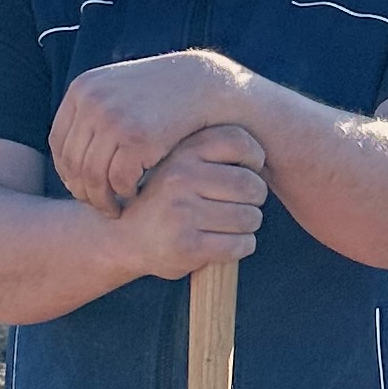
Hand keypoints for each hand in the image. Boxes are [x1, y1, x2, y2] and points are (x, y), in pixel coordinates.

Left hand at [49, 48, 254, 210]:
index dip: (67, 171)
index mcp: (83, 89)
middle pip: (72, 162)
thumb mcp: (120, 91)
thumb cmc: (163, 94)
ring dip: (102, 200)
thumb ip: (94, 113)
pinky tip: (136, 196)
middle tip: (98, 205)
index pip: (59, 142)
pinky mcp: (137, 139)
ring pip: (92, 176)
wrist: (205, 84)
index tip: (82, 187)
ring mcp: (113, 119)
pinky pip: (118, 180)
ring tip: (114, 209)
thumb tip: (67, 155)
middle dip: (82, 191)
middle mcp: (92, 102)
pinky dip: (125, 194)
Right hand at [113, 125, 265, 280]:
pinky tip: (226, 244)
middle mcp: (181, 178)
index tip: (246, 172)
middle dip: (254, 200)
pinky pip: (240, 245)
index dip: (254, 159)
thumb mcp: (180, 163)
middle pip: (252, 186)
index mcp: (183, 152)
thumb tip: (264, 156)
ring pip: (250, 218)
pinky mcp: (187, 246)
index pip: (240, 142)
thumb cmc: (166, 198)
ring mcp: (183, 213)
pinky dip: (241, 246)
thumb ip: (212, 152)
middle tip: (240, 205)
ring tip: (229, 225)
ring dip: (248, 226)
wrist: (123, 237)